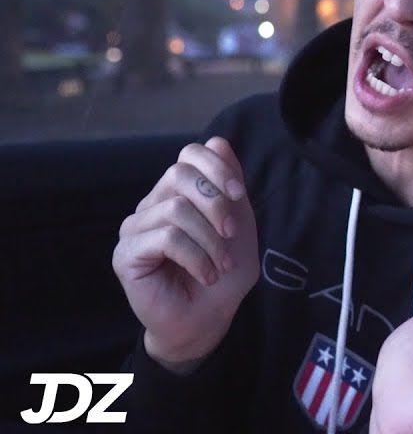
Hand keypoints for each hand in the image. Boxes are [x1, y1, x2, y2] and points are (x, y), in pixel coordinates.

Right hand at [112, 137, 258, 370]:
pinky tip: (206, 274)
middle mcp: (153, 204)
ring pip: (176, 209)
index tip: (239, 194)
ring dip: (209, 239)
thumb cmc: (223, 272)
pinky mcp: (126, 254)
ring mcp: (135, 228)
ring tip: (220, 264)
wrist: (208, 319)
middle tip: (230, 234)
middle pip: (179, 174)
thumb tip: (217, 140)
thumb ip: (230, 184)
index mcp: (178, 192)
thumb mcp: (239, 224)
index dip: (217, 166)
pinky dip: (196, 256)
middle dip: (215, 203)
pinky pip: (166, 238)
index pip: (189, 154)